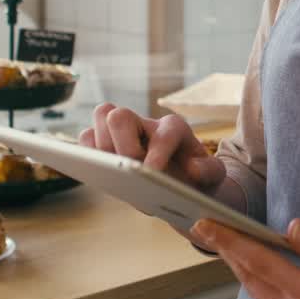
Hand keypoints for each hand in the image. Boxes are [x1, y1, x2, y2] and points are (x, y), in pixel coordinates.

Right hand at [78, 102, 225, 194]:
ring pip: (101, 116)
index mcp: (174, 129)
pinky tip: (96, 173)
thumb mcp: (214, 177)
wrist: (182, 183)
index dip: (157, 152)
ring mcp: (123, 132)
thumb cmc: (197, 178)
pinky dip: (85, 153)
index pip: (164, 134)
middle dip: (121, 144)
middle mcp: (146, 124)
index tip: (151, 172)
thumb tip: (191, 170)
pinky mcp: (105, 144)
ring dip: (101, 146)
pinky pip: (85, 138)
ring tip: (111, 171)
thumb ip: (210, 172)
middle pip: (119, 115)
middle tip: (128, 169)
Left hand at [193, 217, 299, 298]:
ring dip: (239, 266)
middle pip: (250, 278)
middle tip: (207, 227)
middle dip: (227, 251)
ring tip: (225, 242)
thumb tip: (290, 226)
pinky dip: (257, 281)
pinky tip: (255, 267)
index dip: (229, 240)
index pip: (258, 261)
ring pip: (256, 292)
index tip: (207, 224)